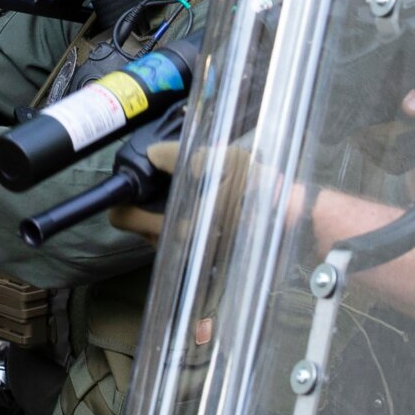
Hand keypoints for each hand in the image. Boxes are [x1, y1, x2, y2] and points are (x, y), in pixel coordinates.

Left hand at [109, 141, 296, 246]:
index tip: (135, 182)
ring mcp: (191, 256)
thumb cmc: (256, 189)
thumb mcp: (219, 160)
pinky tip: (198, 206)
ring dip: (161, 217)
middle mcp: (178, 248)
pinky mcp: (205, 259)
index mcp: (176, 227)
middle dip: (142, 206)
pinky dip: (179, 225)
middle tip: (160, 183)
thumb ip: (175, 157)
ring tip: (184, 193)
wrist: (293, 217)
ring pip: (156, 235)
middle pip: (137, 227)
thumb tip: (149, 154)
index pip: (122, 218)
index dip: (122, 198)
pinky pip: (177, 241)